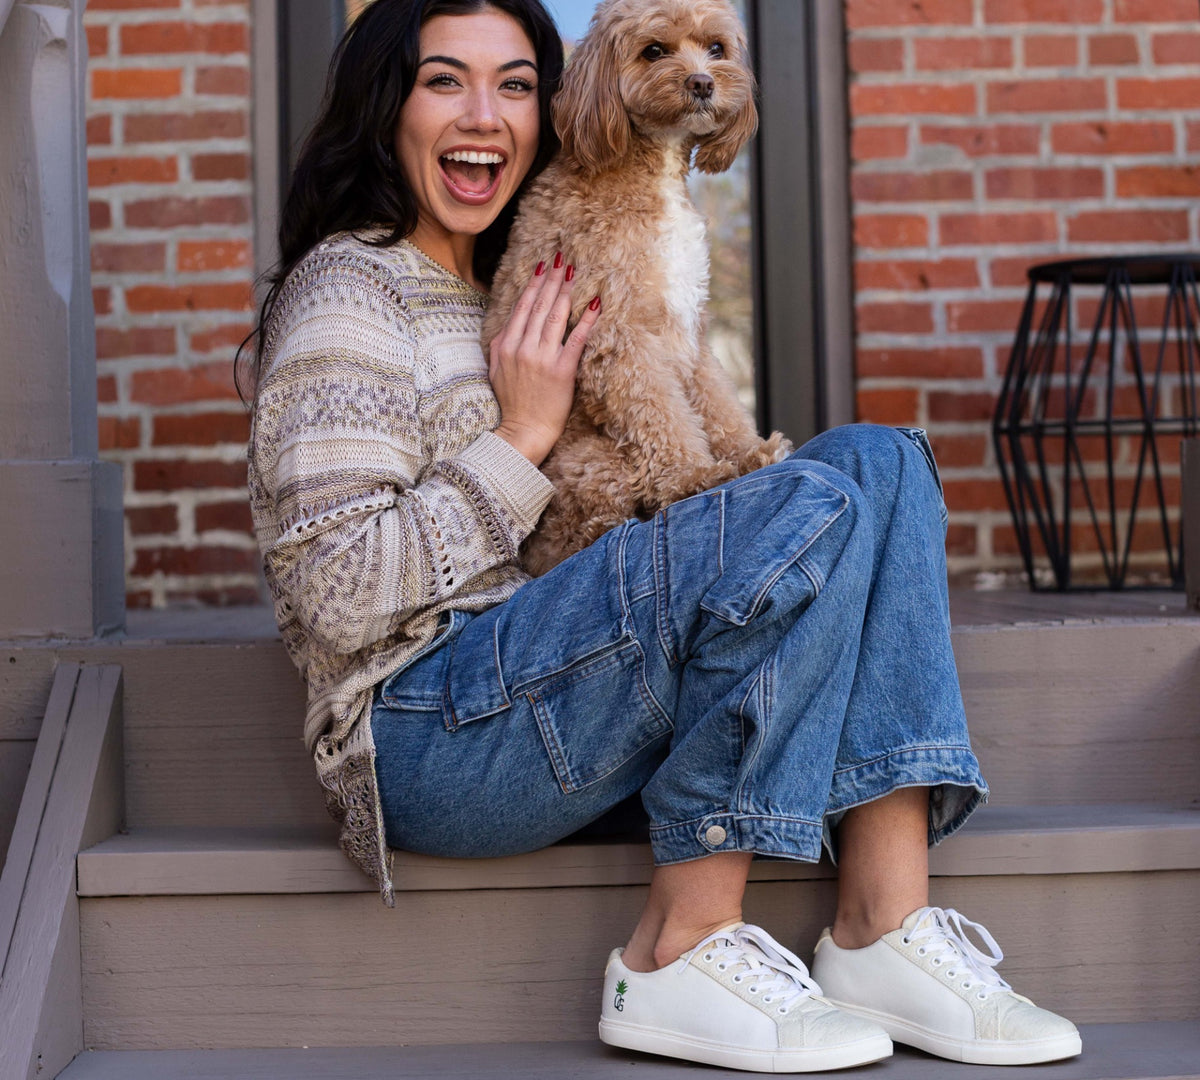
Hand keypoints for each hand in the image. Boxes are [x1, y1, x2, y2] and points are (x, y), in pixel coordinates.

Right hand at [488, 253, 601, 465]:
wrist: (524, 431)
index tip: (542, 266)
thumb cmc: (512, 403)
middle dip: (551, 280)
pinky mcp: (562, 371)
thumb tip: (508, 326)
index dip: (533, 284)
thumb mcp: (495, 371)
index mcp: (506, 345)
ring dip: (566, 291)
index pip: (522, 307)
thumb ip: (498, 345)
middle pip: (540, 306)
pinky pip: (576, 339)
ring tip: (574, 272)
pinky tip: (596, 303)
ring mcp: (542, 358)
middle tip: (561, 259)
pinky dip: (586, 320)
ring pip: (556, 317)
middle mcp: (523, 348)